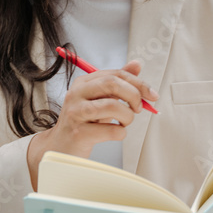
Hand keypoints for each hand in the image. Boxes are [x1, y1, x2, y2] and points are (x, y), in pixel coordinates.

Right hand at [26, 60, 157, 187]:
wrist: (60, 147)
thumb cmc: (83, 123)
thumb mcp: (99, 99)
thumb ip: (117, 82)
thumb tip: (136, 64)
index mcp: (83, 83)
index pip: (115, 74)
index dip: (138, 83)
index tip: (151, 94)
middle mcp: (76, 94)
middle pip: (112, 84)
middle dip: (134, 95)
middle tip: (137, 108)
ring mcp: (76, 113)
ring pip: (112, 106)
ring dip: (128, 117)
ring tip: (124, 123)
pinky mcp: (79, 133)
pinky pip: (111, 131)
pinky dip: (121, 133)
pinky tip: (115, 134)